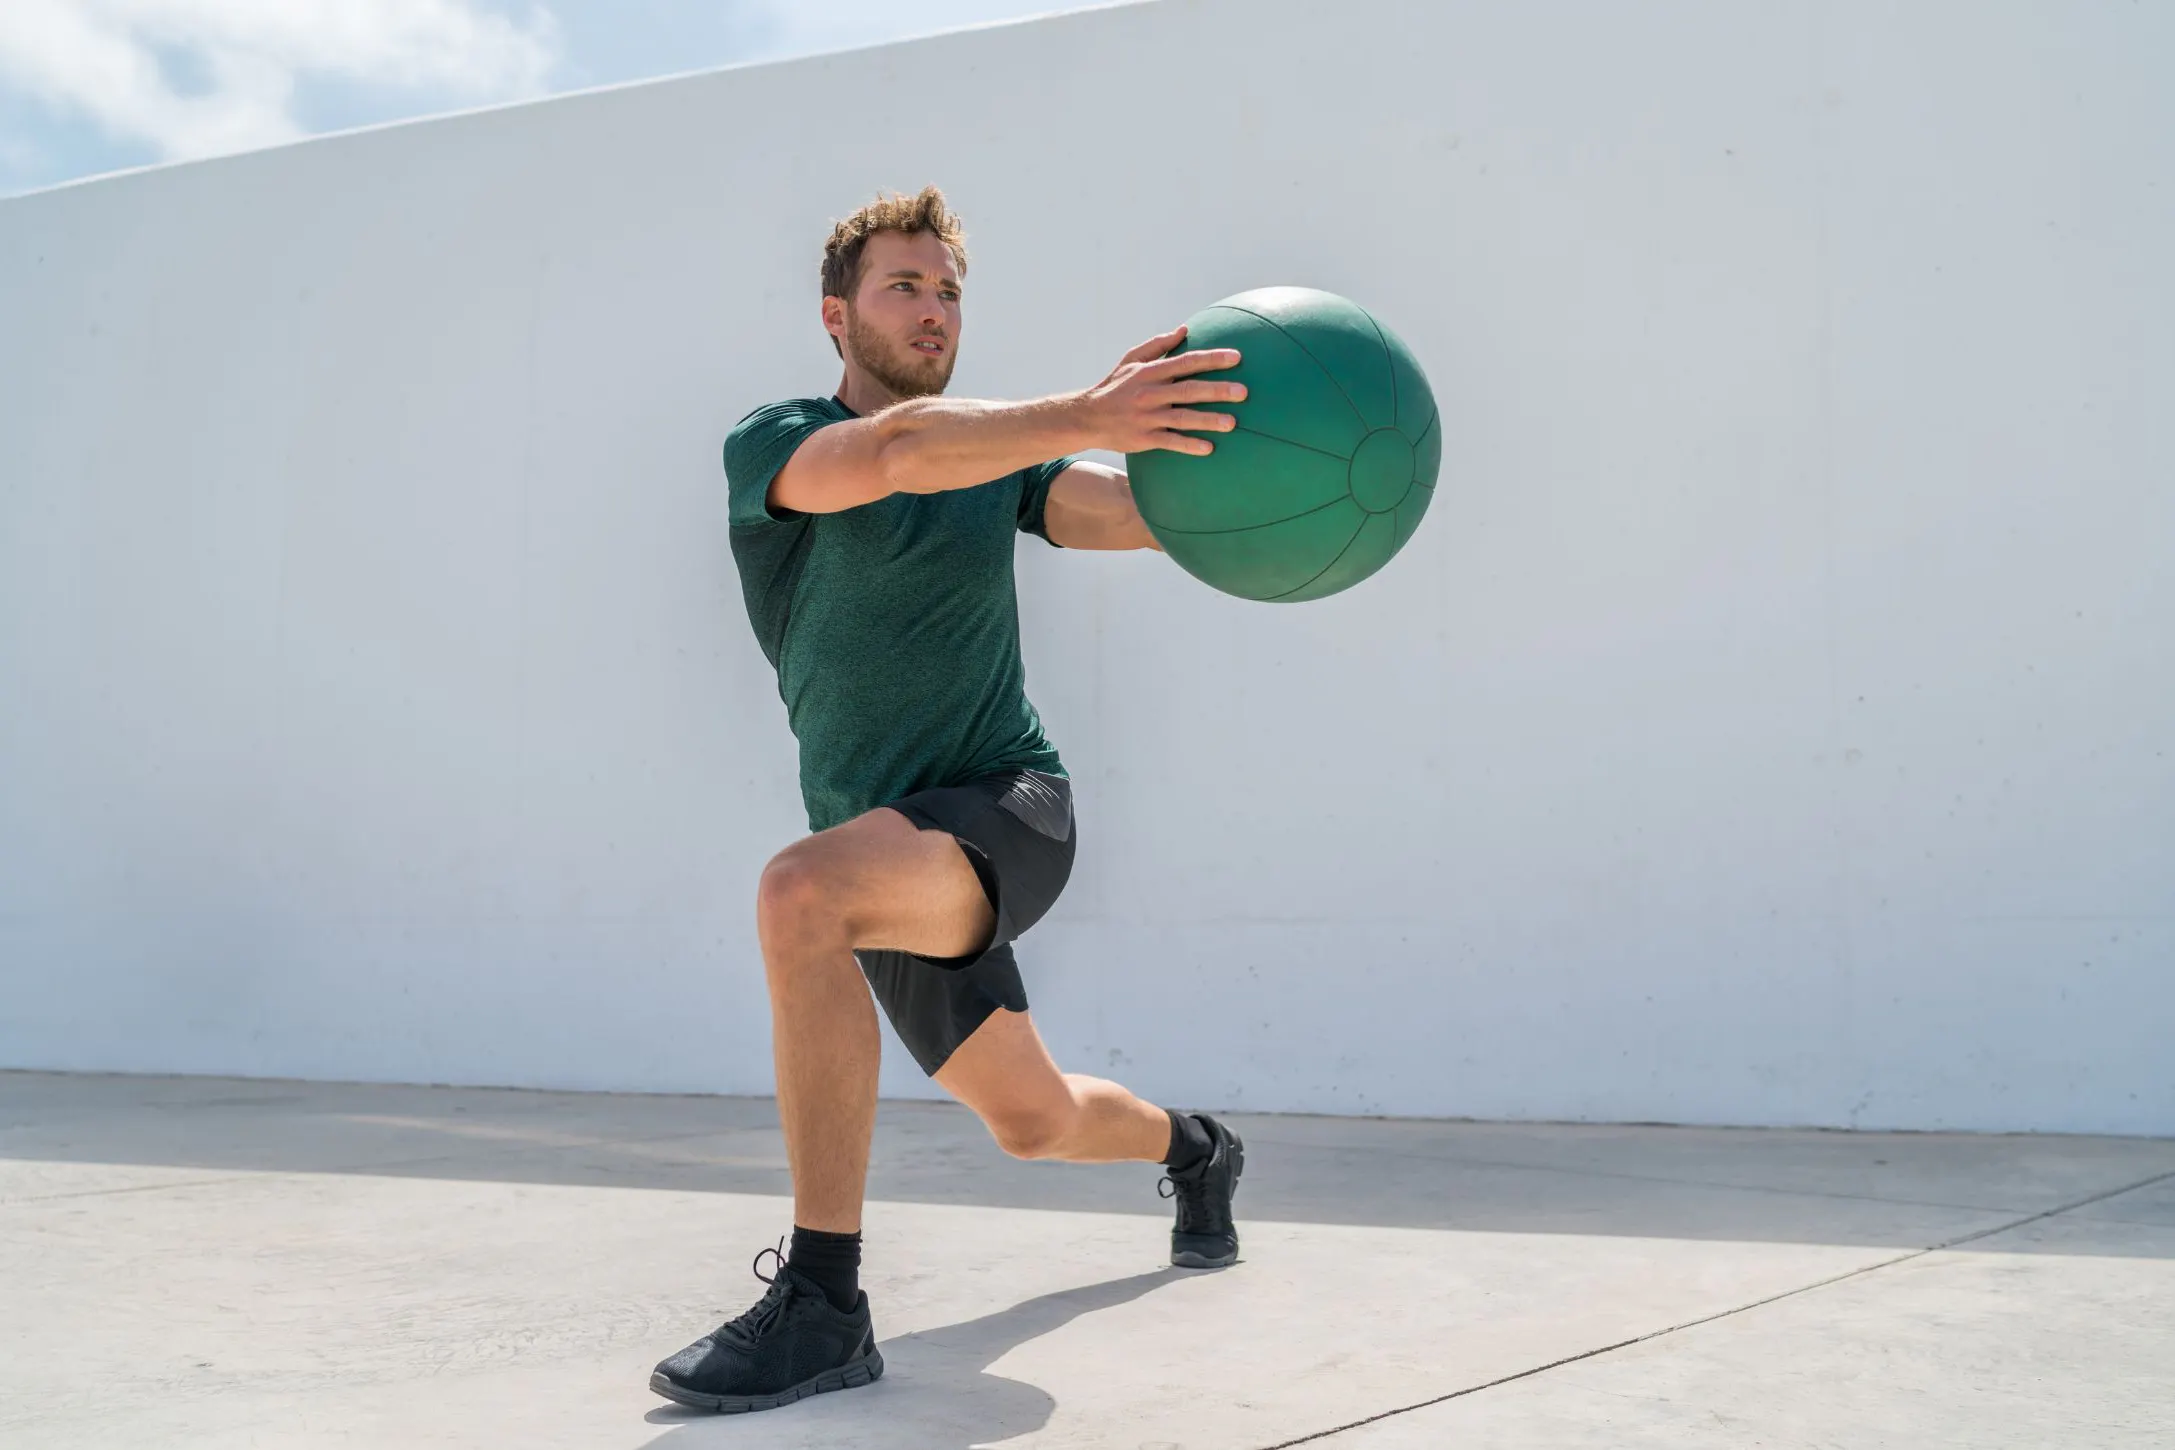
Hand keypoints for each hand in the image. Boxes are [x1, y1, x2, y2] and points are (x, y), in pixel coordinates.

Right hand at [1074, 325, 1245, 455]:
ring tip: (1233, 423)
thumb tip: (1184, 329)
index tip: (1236, 357)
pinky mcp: (1144, 439)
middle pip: (1189, 390)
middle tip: (1244, 392)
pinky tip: (1208, 448)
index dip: (1212, 359)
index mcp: (1150, 372)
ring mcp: (1148, 417)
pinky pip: (1170, 442)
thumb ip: (1157, 344)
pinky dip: (1189, 445)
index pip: (1186, 362)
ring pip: (1183, 418)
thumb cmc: (1115, 386)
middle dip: (1217, 391)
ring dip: (1208, 420)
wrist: (1088, 418)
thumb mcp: (1130, 360)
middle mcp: (1151, 394)